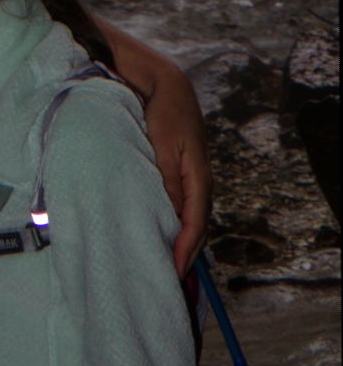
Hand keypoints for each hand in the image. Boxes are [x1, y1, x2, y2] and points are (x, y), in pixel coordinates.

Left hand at [144, 72, 211, 277]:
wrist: (168, 86)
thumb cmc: (163, 114)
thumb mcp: (164, 147)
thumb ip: (168, 181)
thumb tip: (172, 214)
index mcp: (199, 178)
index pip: (195, 223)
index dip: (185, 250)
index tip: (174, 271)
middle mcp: (201, 181)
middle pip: (198, 226)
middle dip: (187, 253)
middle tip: (172, 278)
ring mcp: (195, 177)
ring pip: (192, 217)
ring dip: (184, 240)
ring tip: (169, 262)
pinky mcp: (186, 172)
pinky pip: (186, 205)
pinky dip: (179, 223)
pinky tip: (168, 231)